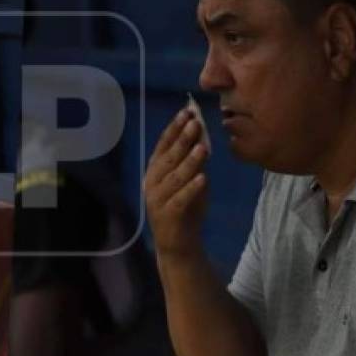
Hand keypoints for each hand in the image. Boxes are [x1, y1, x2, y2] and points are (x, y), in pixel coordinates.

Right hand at [144, 108, 208, 257]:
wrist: (178, 243)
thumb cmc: (185, 207)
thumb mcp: (190, 180)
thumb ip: (194, 161)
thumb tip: (202, 134)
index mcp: (155, 170)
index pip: (163, 144)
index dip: (175, 128)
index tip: (187, 112)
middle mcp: (152, 181)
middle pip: (168, 157)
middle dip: (182, 139)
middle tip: (195, 122)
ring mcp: (157, 199)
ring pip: (175, 177)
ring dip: (189, 161)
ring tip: (202, 148)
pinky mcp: (167, 215)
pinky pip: (180, 199)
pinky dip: (191, 189)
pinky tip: (203, 179)